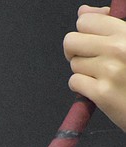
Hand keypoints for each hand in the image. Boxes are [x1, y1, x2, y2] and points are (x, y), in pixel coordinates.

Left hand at [64, 5, 125, 130]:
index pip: (85, 20)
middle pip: (71, 41)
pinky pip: (74, 82)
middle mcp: (117, 49)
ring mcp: (109, 71)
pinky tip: (97, 87)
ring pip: (74, 63)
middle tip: (89, 58)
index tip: (91, 40)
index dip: (84, 31)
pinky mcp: (102, 93)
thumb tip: (83, 11)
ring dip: (83, 70)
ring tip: (102, 75)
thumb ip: (109, 24)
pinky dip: (82, 86)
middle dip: (76, 50)